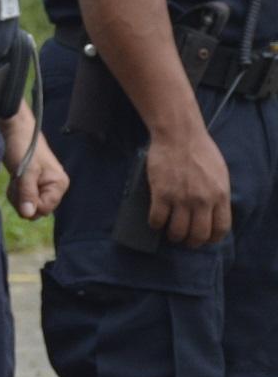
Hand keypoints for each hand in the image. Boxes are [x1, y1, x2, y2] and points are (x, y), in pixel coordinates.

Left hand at [3, 108, 68, 220]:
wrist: (13, 129)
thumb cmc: (22, 147)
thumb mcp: (24, 171)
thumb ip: (27, 193)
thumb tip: (28, 214)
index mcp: (59, 184)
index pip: (44, 209)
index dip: (29, 204)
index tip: (20, 188)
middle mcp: (54, 187)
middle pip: (36, 210)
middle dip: (22, 199)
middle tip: (17, 181)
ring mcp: (43, 186)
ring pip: (28, 205)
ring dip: (17, 195)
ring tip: (16, 177)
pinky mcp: (33, 184)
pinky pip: (23, 198)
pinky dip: (16, 191)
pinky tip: (15, 178)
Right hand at [147, 126, 231, 247]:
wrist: (179, 135)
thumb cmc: (200, 150)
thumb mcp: (219, 174)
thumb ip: (218, 194)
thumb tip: (212, 210)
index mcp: (220, 196)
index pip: (221, 228)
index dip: (212, 238)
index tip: (205, 238)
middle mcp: (202, 201)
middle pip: (198, 234)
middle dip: (191, 241)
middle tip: (185, 240)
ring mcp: (181, 198)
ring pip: (177, 230)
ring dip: (173, 235)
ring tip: (169, 232)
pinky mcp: (161, 193)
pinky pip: (157, 219)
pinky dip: (155, 224)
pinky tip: (155, 222)